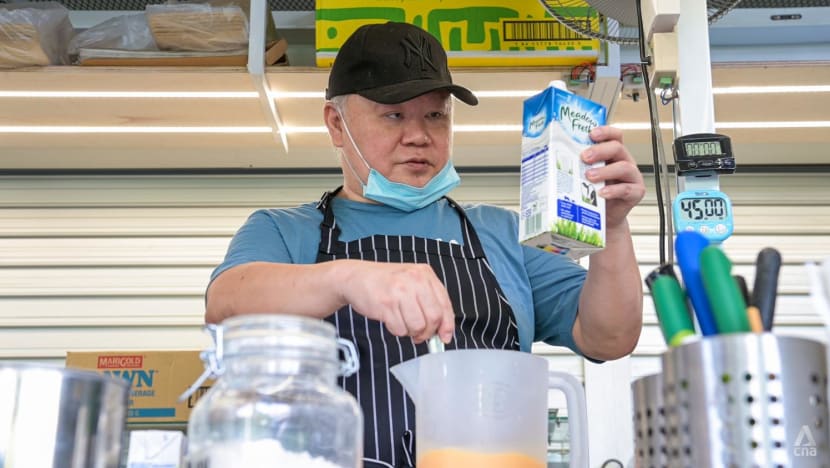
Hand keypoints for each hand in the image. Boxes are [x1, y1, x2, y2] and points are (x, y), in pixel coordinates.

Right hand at [338, 261, 454, 343]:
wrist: (355, 276)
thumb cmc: (384, 281)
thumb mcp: (411, 281)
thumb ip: (428, 300)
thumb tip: (442, 328)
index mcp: (424, 274)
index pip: (445, 304)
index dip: (447, 325)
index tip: (444, 336)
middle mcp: (414, 280)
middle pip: (433, 318)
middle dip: (427, 332)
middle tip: (420, 334)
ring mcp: (400, 291)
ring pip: (417, 326)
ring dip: (411, 332)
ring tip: (403, 324)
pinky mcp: (386, 304)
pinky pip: (400, 329)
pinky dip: (397, 330)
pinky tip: (391, 320)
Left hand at [582, 126, 645, 228]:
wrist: (603, 218)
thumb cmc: (593, 194)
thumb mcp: (584, 176)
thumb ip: (577, 165)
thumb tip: (554, 157)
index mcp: (613, 154)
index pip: (614, 136)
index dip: (605, 132)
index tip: (591, 134)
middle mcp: (624, 161)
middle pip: (617, 148)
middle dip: (600, 150)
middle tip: (585, 157)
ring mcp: (632, 177)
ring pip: (624, 167)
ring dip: (605, 171)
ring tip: (590, 176)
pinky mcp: (636, 192)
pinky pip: (627, 189)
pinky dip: (613, 191)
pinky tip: (601, 193)